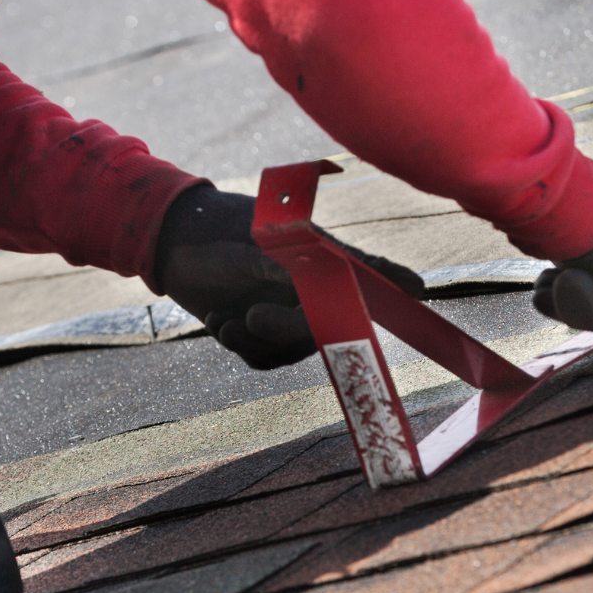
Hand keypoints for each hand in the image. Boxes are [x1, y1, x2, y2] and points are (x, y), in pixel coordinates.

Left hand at [155, 184, 423, 368]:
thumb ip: (309, 271)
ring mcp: (286, 312)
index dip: (396, 287)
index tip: (421, 290)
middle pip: (322, 331)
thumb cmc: (224, 233)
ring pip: (289, 352)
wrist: (170, 244)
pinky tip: (221, 320)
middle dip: (284, 331)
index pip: (370, 279)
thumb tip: (357, 284)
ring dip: (254, 341)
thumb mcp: (267, 249)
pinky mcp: (259, 331)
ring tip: (226, 318)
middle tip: (251, 317)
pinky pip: (263, 359)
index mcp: (322, 261)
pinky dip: (240, 345)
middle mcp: (311, 289)